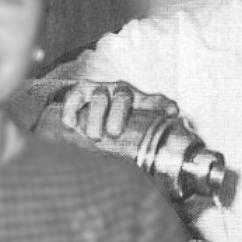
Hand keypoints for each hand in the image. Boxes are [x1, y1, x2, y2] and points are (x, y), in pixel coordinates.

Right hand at [60, 80, 178, 140]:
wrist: (89, 107)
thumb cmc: (118, 123)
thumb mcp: (133, 130)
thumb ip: (147, 139)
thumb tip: (165, 151)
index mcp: (139, 102)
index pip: (155, 101)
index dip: (163, 106)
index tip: (172, 113)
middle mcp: (121, 92)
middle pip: (123, 97)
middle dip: (118, 115)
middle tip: (113, 133)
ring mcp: (101, 90)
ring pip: (99, 97)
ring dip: (96, 117)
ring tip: (94, 136)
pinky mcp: (80, 91)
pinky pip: (75, 96)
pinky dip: (72, 110)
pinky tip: (70, 125)